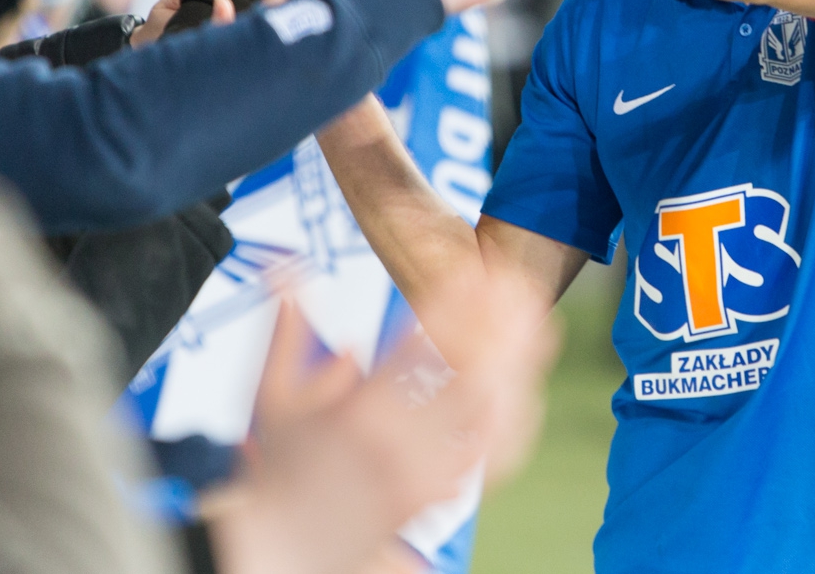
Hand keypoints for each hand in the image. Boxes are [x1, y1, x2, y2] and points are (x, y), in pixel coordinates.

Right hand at [209, 274, 556, 573]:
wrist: (286, 548)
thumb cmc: (280, 468)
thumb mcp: (273, 397)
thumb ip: (285, 331)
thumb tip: (284, 268)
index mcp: (358, 415)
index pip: (418, 349)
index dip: (451, 304)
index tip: (471, 269)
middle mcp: (399, 446)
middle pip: (469, 379)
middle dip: (502, 328)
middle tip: (521, 287)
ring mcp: (425, 475)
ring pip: (491, 418)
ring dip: (521, 368)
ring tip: (541, 326)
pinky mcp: (438, 496)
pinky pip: (490, 456)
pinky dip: (514, 419)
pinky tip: (527, 385)